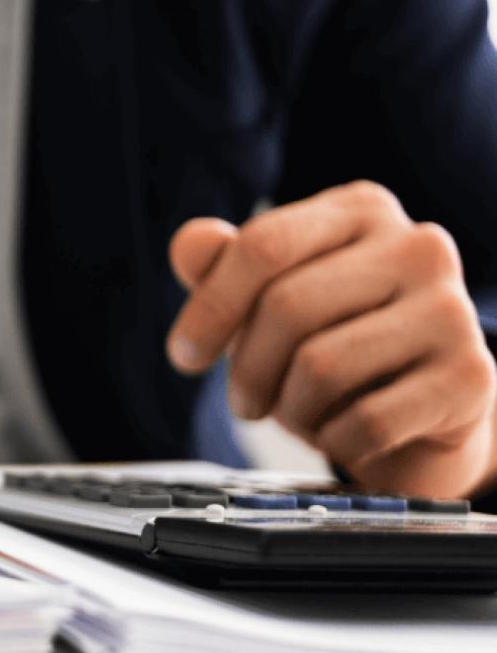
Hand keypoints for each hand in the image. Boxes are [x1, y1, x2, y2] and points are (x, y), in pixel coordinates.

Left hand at [165, 181, 496, 497]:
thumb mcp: (272, 299)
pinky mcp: (470, 378)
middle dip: (247, 370)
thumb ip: (227, 267)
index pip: (264, 245)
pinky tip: (345, 432)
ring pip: (321, 366)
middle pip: (287, 306)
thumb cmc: (337, 344)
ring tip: (303, 412)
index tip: (185, 356)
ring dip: (292, 409)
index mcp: (362, 211)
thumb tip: (190, 244)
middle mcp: (419, 247)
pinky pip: (364, 421)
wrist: (422, 413)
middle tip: (246, 402)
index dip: (209, 308)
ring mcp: (452, 310)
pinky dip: (336, 440)